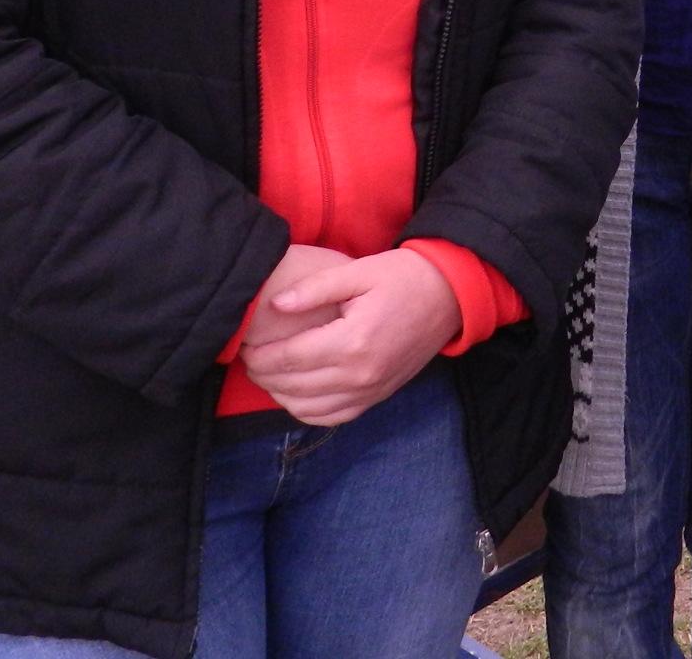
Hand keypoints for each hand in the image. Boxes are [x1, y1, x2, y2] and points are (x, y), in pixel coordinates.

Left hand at [240, 247, 461, 425]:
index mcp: (353, 341)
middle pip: (294, 387)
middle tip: (248, 360)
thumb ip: (315, 288)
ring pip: (309, 409)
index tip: (244, 347)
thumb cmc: (401, 277)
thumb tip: (276, 305)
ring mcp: (370, 391)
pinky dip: (306, 411)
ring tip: (267, 375)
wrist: (447, 296)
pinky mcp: (376, 397)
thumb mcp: (358, 272)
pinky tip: (294, 393)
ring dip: (280, 396)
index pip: (290, 358)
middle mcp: (360, 375)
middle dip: (263, 376)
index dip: (260, 356)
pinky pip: (332, 418)